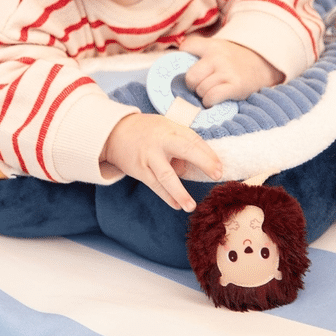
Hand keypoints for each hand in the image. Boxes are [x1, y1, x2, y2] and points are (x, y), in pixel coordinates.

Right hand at [101, 113, 222, 210]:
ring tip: (191, 206)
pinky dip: (167, 196)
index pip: (194, 140)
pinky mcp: (139, 170)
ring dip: (179, 192)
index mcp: (170, 129)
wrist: (115, 132)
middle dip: (202, 161)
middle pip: (184, 149)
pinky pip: (155, 186)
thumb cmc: (148, 131)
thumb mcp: (166, 129)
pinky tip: (177, 205)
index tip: (220, 167)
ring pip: (166, 175)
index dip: (208, 153)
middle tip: (217, 174)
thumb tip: (195, 166)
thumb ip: (182, 144)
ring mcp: (149, 157)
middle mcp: (160, 142)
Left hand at [180, 35, 283, 105]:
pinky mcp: (235, 86)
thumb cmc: (234, 59)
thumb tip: (173, 61)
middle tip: (200, 86)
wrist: (263, 64)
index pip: (187, 46)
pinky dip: (210, 102)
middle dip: (193, 85)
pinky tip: (214, 100)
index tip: (184, 68)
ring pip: (201, 89)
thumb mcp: (218, 47)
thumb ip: (199, 51)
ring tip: (212, 92)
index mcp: (211, 45)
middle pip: (190, 77)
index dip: (182, 58)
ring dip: (203, 95)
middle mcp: (217, 57)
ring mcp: (226, 71)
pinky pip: (211, 97)